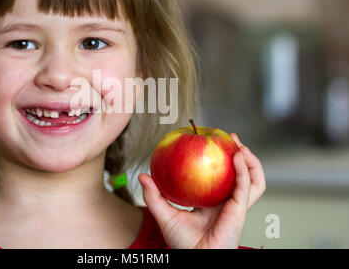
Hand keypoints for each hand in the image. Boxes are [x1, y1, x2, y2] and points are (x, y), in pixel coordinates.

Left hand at [138, 133, 265, 248]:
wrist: (195, 258)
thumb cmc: (181, 243)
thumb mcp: (164, 215)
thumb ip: (154, 196)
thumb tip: (142, 176)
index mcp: (212, 203)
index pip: (220, 178)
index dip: (220, 161)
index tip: (212, 143)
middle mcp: (226, 203)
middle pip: (241, 176)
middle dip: (241, 155)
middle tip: (231, 138)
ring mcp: (235, 206)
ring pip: (253, 181)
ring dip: (250, 161)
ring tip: (239, 145)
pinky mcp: (240, 211)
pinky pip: (246, 187)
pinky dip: (244, 171)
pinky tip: (237, 157)